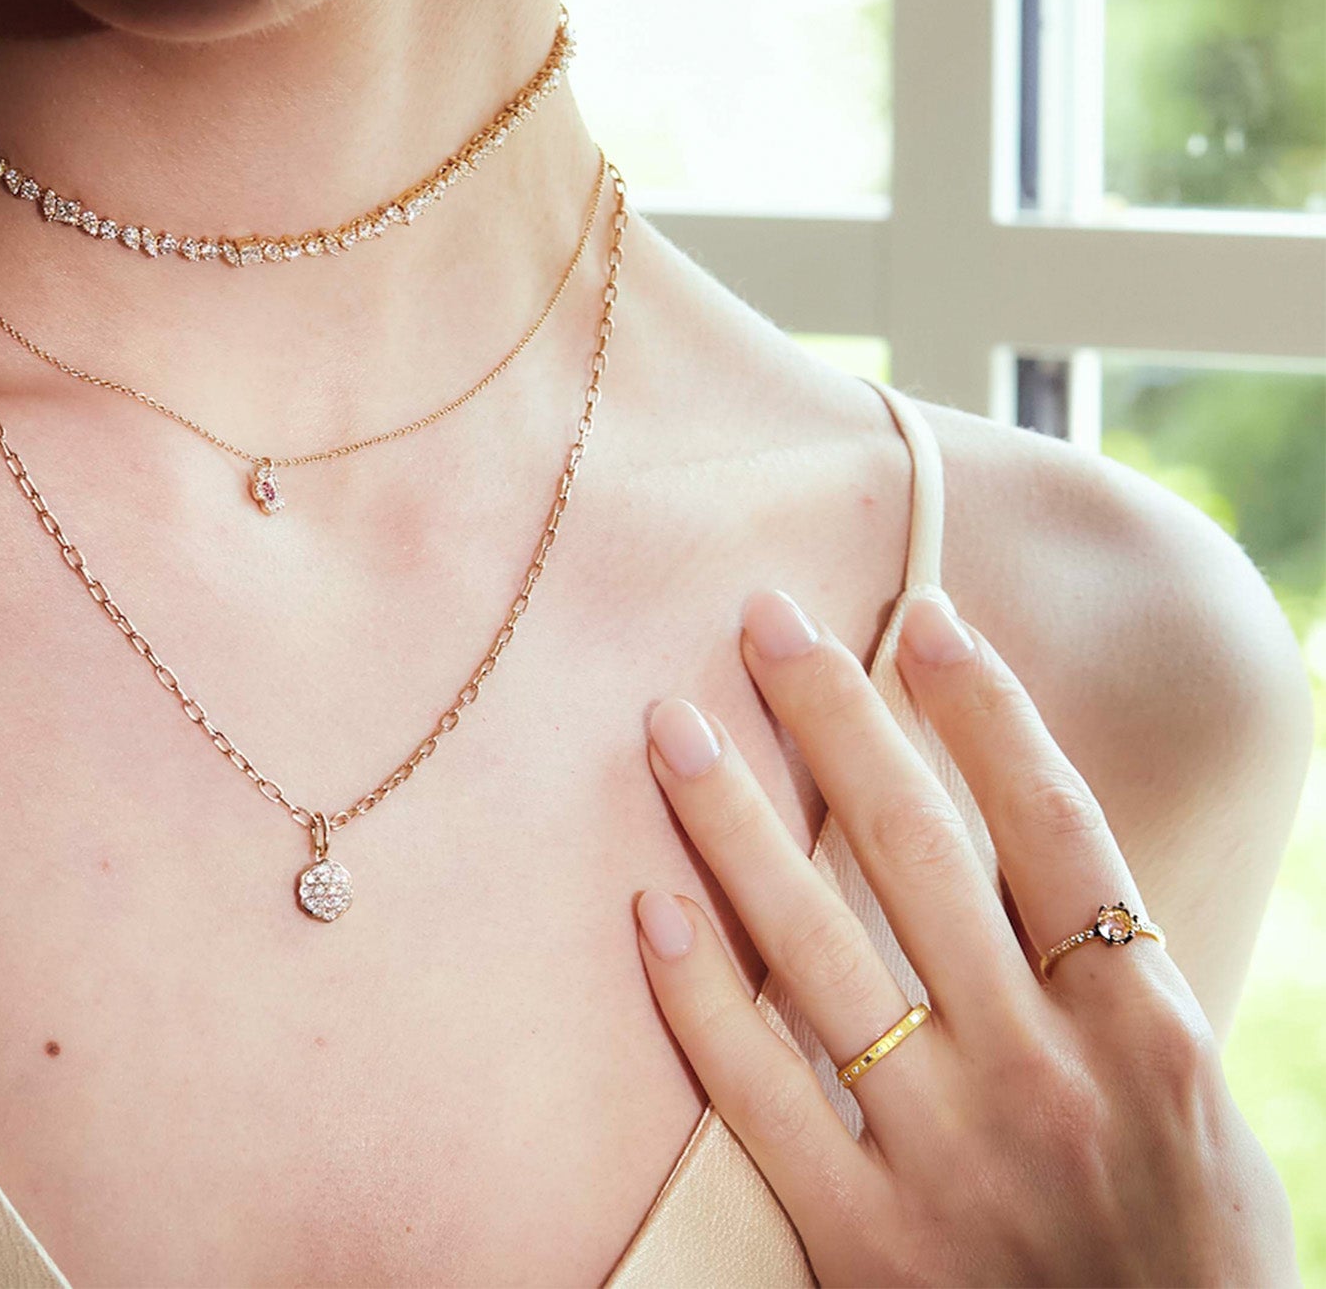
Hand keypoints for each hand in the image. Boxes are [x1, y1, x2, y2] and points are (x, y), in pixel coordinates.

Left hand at [634, 586, 1297, 1286]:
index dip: (985, 711)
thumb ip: (1108, 972)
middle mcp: (1048, 1078)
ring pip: (817, 949)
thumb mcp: (1189, 1100)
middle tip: (761, 617)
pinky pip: (762, 1092)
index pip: (1054, 829)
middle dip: (834, 717)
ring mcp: (954, 1160)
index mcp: (1146, 1033)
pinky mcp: (870, 1244)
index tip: (919, 614)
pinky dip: (700, 995)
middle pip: (916, 852)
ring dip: (734, 822)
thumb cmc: (1188, 1252)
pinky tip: (650, 904)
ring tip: (669, 725)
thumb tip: (1016, 822)